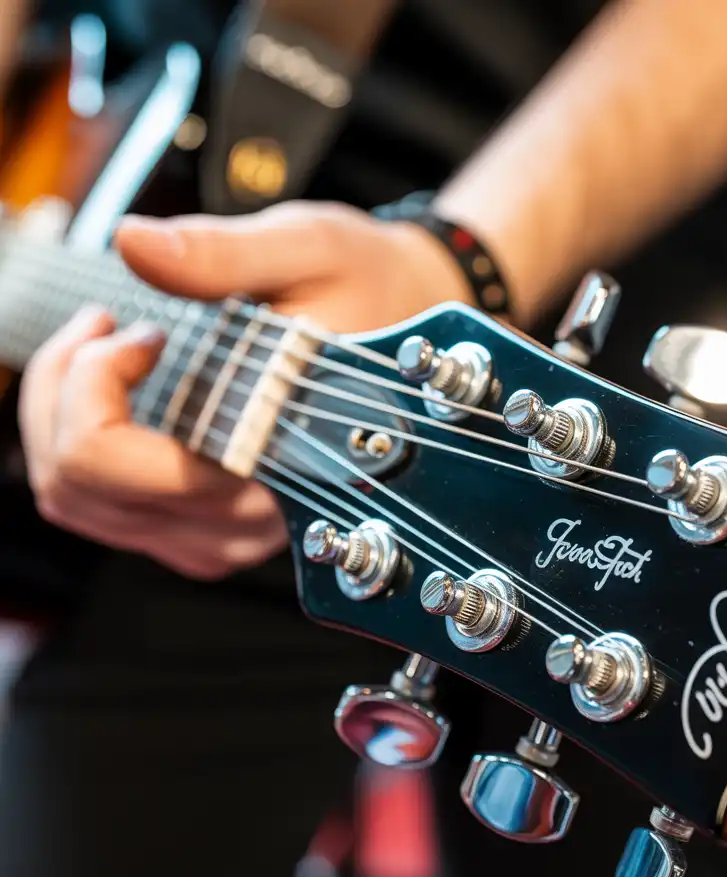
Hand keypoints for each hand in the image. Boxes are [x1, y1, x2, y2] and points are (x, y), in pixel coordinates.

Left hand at [19, 201, 473, 578]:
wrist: (413, 343)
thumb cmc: (372, 294)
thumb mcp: (309, 251)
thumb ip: (223, 254)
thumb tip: (136, 244)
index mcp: (271, 460)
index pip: (114, 464)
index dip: (94, 383)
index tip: (139, 331)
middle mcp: (242, 518)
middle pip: (78, 488)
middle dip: (64, 392)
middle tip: (107, 330)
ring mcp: (222, 534)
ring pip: (79, 505)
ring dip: (65, 419)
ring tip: (109, 355)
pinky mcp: (209, 531)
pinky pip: (105, 512)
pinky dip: (84, 448)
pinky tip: (118, 397)